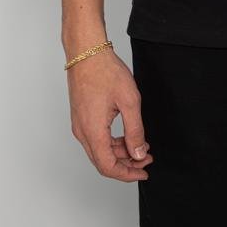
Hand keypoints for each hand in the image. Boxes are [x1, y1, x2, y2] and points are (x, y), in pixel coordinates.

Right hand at [66, 47, 154, 181]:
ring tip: (141, 146)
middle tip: (147, 159)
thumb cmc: (106, 71)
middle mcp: (82, 132)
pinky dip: (112, 142)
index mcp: (93, 131)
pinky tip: (127, 135)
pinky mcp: (81, 117)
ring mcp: (79, 125)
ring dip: (120, 153)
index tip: (144, 172)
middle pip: (103, 161)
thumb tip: (138, 154)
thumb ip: (135, 131)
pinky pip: (96, 139)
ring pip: (100, 151)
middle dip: (126, 165)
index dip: (127, 174)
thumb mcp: (129, 101)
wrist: (87, 52)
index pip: (108, 167)